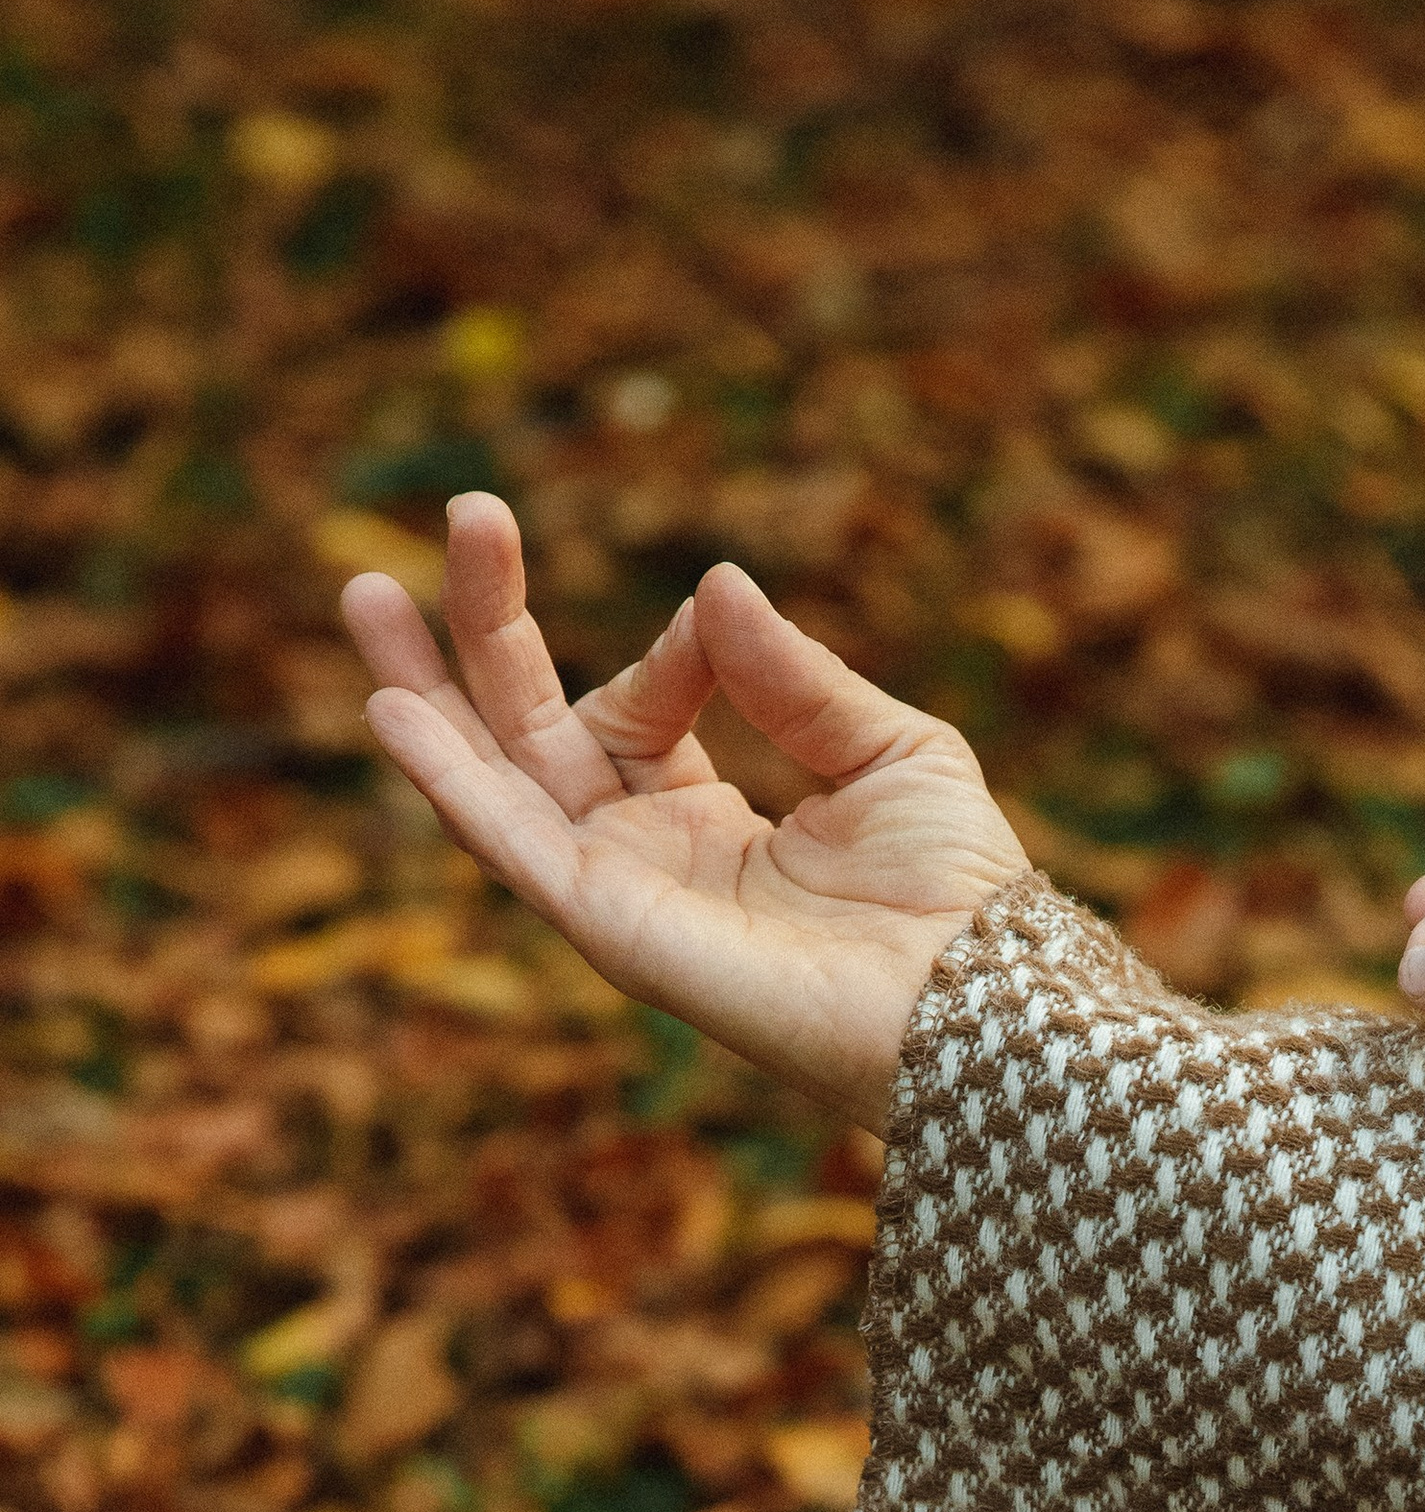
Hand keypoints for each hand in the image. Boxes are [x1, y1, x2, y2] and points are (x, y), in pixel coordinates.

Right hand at [340, 496, 1028, 1132]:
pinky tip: (393, 710)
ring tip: (364, 591)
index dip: (668, 655)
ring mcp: (622, 899)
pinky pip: (512, 850)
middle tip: (461, 516)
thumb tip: (713, 583)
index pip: (636, 711)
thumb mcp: (887, 751)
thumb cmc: (954, 896)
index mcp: (708, 823)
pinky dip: (449, 781)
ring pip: (497, 782)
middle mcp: (648, 861)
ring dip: (429, 690)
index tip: (712, 623)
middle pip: (532, 732)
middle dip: (484, 630)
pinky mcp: (613, 932)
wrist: (973, 995)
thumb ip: (793, 674)